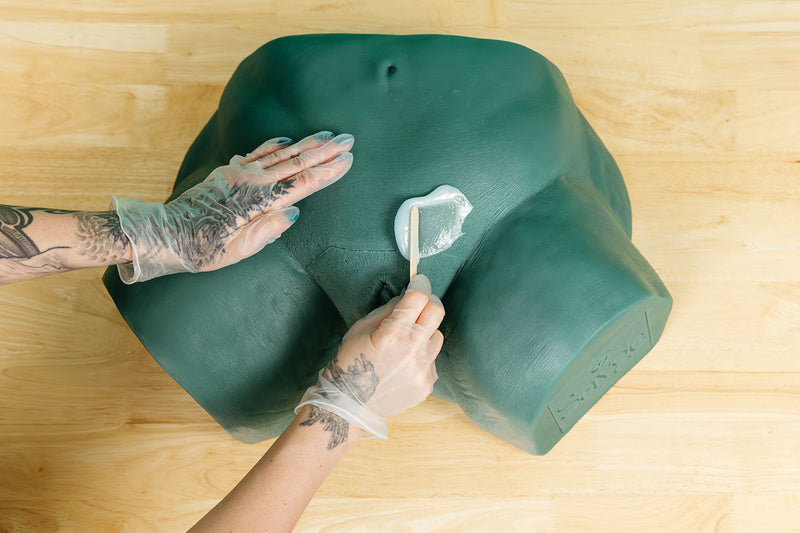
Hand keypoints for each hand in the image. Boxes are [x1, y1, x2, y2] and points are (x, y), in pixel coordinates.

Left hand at [111, 131, 353, 282]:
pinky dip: (275, 145)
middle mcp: (251, 182)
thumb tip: (293, 213)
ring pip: (280, 154)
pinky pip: (257, 153)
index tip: (346, 161)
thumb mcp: (238, 250)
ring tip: (327, 135)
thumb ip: (268, 230)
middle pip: (296, 163)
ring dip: (306, 144)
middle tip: (348, 140)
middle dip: (324, 151)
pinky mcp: (228, 172)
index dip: (326, 173)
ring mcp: (239, 173)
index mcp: (258, 203)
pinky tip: (287, 139)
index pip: (301, 185)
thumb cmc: (203, 248)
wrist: (167, 233)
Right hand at [296, 274, 444, 439]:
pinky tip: (404, 364)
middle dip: (429, 302)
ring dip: (425, 333)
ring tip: (406, 342)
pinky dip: (422, 356)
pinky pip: (432, 360)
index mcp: (392, 334)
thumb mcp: (361, 328)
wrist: (349, 405)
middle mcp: (411, 351)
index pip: (418, 298)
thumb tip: (407, 295)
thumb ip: (388, 310)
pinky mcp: (427, 384)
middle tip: (418, 305)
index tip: (418, 281)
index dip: (420, 284)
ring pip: (437, 336)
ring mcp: (422, 370)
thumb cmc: (350, 363)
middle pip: (437, 312)